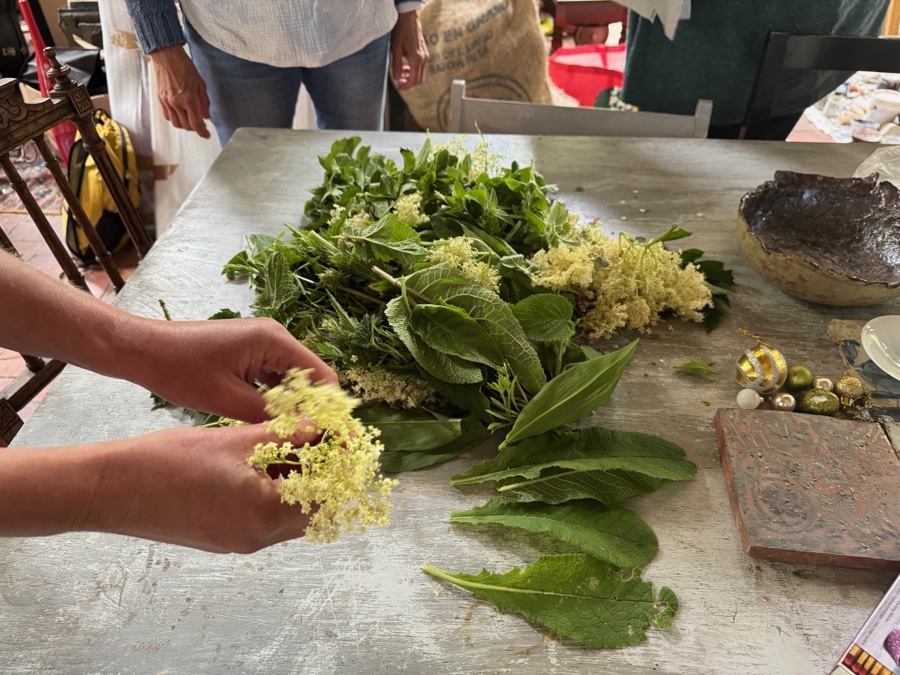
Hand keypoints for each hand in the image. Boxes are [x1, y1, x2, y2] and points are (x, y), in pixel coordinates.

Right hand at [81, 425, 318, 552]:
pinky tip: (261, 464)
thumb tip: (324, 427)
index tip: (340, 441)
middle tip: (319, 441)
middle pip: (308, 511)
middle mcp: (256, 538)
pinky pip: (261, 520)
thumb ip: (287, 435)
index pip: (324, 495)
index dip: (336, 466)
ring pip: (285, 516)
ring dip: (295, 485)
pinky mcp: (221, 539)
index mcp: (266, 515)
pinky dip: (270, 495)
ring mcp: (237, 543)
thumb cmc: (168, 462)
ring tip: (291, 447)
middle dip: (319, 476)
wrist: (111, 490)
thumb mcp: (236, 441)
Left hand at [127, 317, 338, 422]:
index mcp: (274, 340)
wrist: (142, 350)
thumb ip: (268, 416)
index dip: (331, 408)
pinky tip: (275, 423)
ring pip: (293, 379)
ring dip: (297, 406)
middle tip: (321, 444)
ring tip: (301, 439)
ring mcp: (263, 342)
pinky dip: (278, 399)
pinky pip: (275, 377)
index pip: (321, 376)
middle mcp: (275, 336)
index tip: (338, 438)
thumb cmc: (179, 370)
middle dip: (316, 409)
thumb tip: (302, 434)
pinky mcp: (251, 351)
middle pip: (311, 377)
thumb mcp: (226, 400)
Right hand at [149, 45, 211, 138]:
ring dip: (185, 125)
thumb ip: (204, 102)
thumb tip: (206, 116)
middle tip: (201, 124)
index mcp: (189, 99)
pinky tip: (180, 114)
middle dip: (195, 128)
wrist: (167, 56)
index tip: (206, 135)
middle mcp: (176, 103)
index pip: (196, 123)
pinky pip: (167, 116)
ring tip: (191, 119)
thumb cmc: (184, 66)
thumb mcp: (201, 84)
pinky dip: (175, 119)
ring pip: (176, 123)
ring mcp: (167, 102)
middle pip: (186, 126)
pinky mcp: (160, 99)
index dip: (202, 132)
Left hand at [391, 11, 428, 89]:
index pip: (414, 80)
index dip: (406, 86)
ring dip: (411, 77)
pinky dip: (414, 71)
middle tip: (399, 83)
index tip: (399, 87)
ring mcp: (426, 56)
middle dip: (409, 83)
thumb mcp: (395, 50)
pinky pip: (421, 67)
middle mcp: (424, 58)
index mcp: (417, 59)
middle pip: (419, 79)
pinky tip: (406, 67)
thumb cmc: (401, 31)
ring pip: (421, 74)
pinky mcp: (425, 53)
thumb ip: (396, 66)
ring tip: (401, 74)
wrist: (408, 19)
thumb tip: (397, 78)